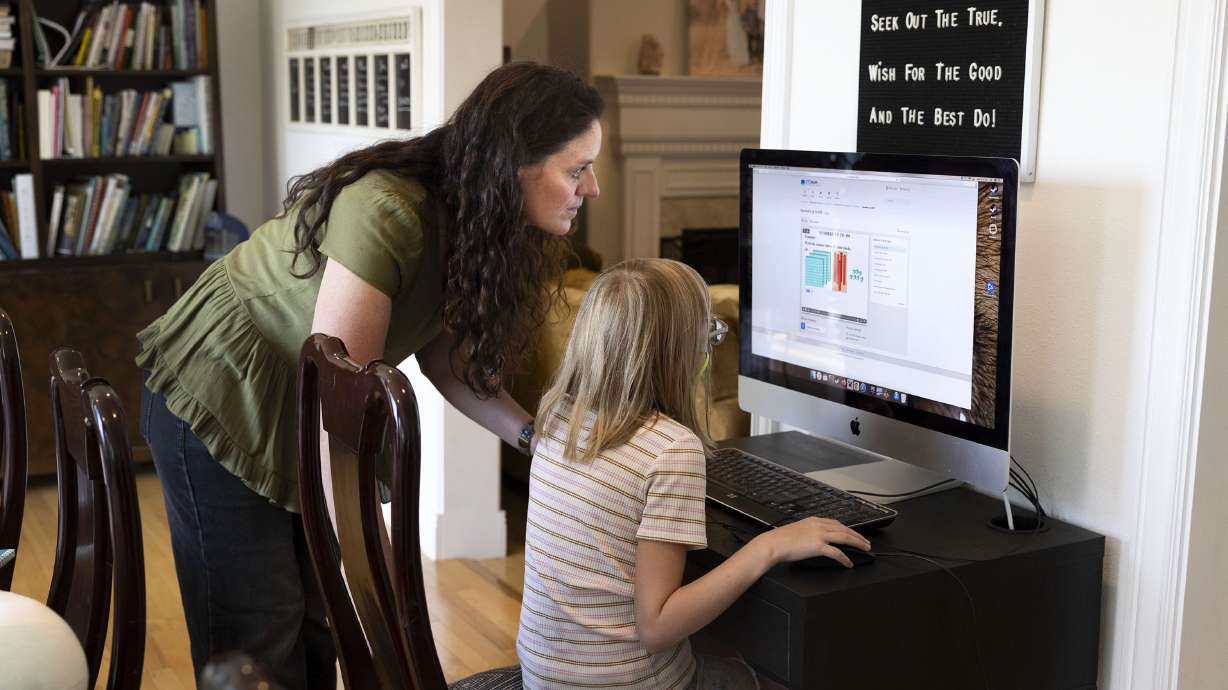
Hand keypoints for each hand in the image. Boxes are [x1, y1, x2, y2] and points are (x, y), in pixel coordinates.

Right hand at [757, 517, 871, 568]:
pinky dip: (845, 558)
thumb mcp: (796, 529)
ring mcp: (819, 535)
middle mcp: (818, 525)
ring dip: (857, 543)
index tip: (854, 533)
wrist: (773, 544)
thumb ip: (808, 532)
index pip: (836, 523)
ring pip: (844, 538)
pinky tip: (849, 563)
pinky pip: (837, 553)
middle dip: (857, 536)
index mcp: (813, 520)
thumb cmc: (780, 540)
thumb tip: (813, 539)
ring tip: (865, 549)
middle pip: (844, 529)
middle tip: (866, 542)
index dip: (848, 529)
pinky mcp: (818, 546)